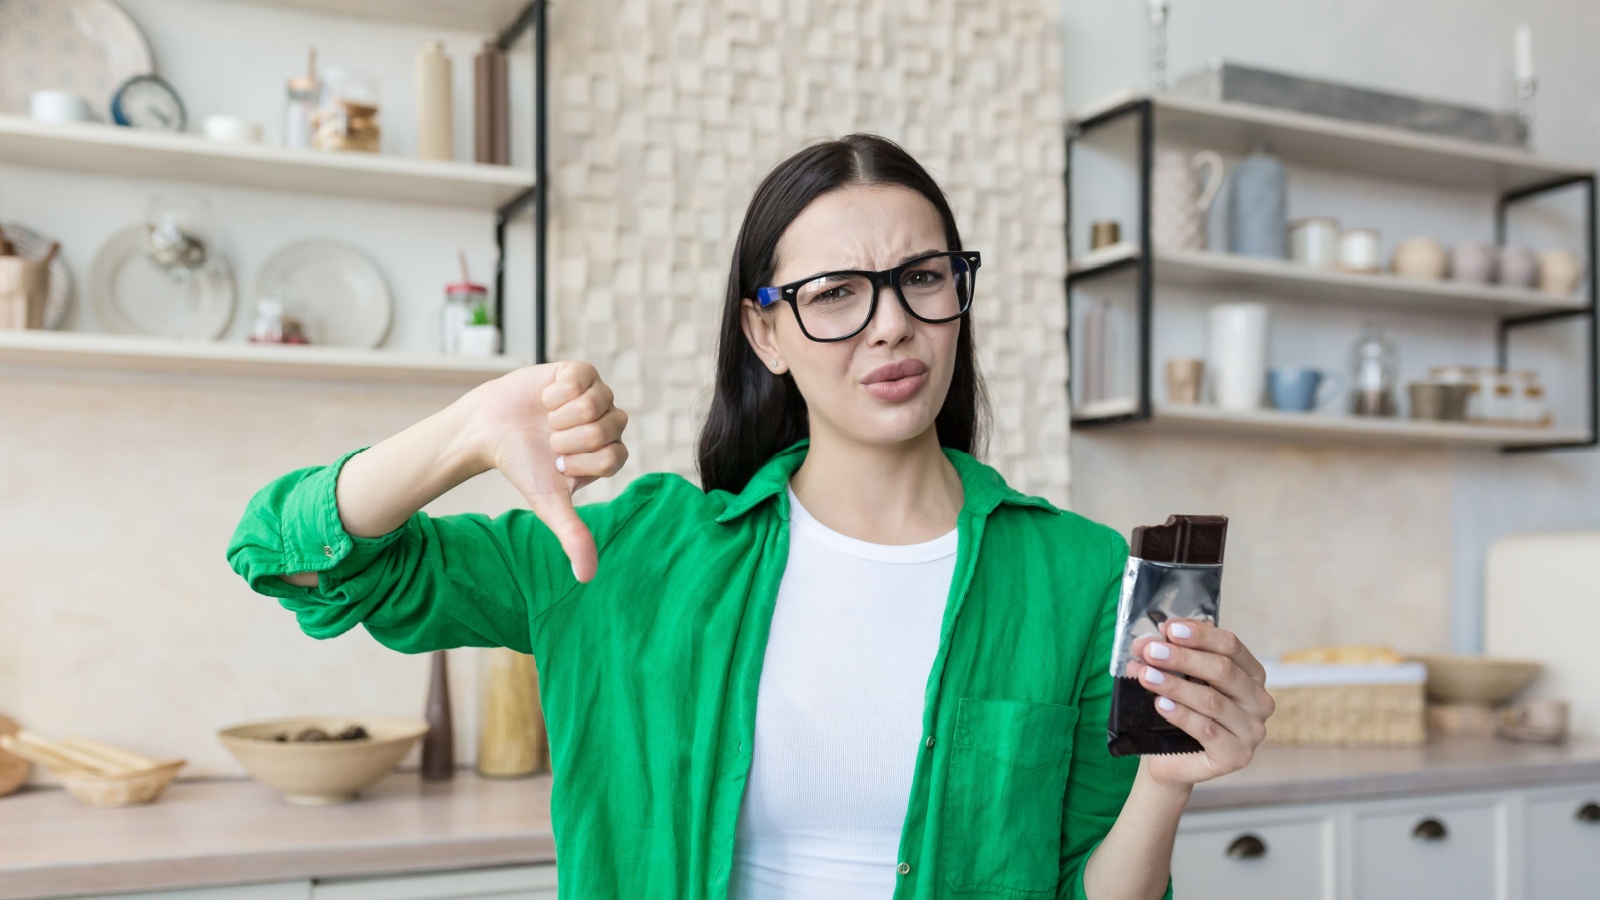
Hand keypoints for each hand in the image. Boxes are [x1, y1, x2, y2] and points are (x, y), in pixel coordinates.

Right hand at [468, 361, 628, 582]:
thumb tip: (587, 577)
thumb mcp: (549, 503)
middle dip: (569, 440)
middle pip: (607, 430)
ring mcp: (596, 395)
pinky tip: (545, 400)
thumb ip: (573, 535)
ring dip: (562, 417)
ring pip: (596, 404)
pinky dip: (556, 394)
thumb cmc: (524, 466)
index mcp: (609, 453)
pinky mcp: (578, 372)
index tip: (558, 463)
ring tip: (547, 420)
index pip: (614, 458)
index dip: (580, 462)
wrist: (489, 431)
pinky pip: (581, 379)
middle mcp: (609, 423)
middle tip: (550, 441)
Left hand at [1133, 621, 1273, 789]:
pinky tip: (1161, 704)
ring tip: (1146, 675)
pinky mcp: (1236, 755)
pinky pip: (1207, 730)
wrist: (1171, 760)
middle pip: (1223, 670)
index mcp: (1251, 675)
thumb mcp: (1179, 678)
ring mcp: (1252, 731)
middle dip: (1183, 658)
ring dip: (1175, 685)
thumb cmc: (1180, 712)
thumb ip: (1171, 657)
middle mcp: (1259, 702)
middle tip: (1151, 651)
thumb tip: (1149, 641)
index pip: (1231, 646)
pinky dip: (1181, 714)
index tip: (1169, 629)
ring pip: (1212, 700)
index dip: (1200, 635)